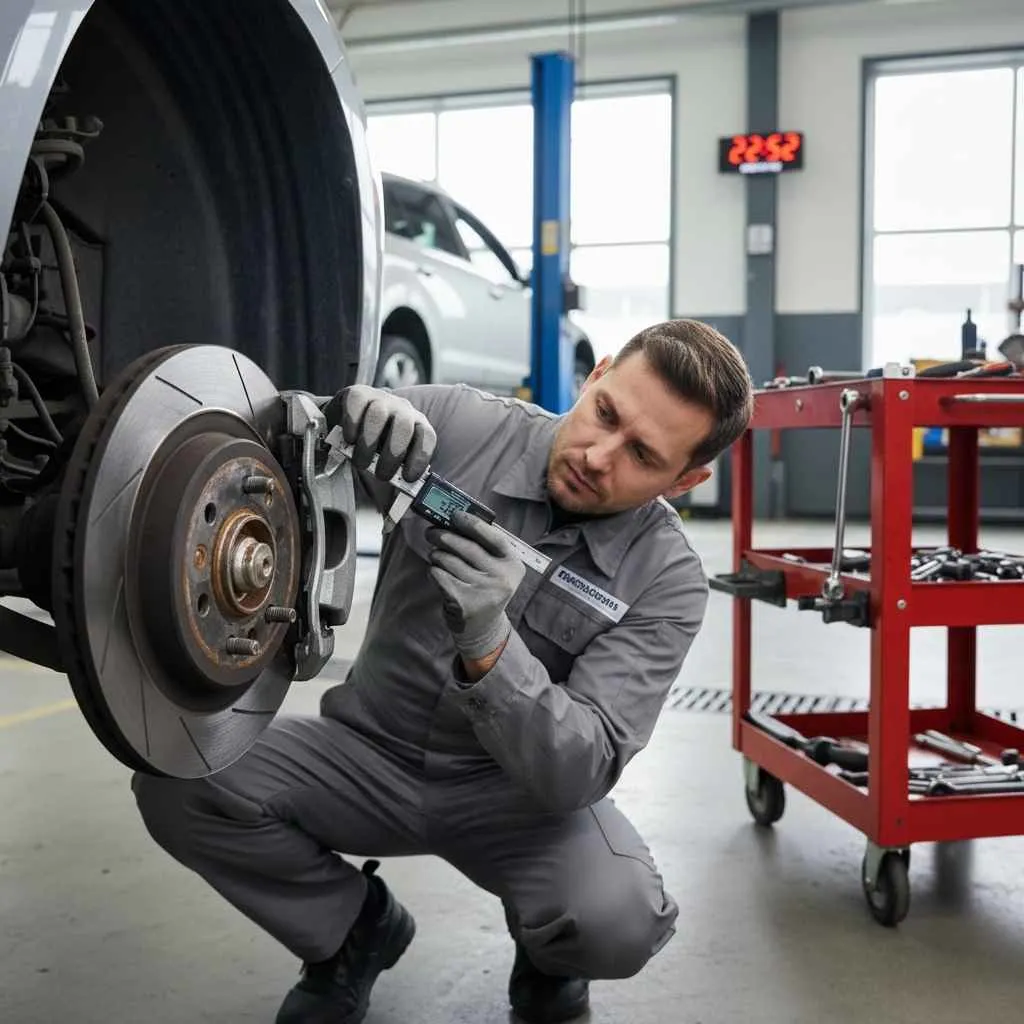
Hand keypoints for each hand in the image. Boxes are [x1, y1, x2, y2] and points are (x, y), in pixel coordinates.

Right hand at [322, 385, 435, 481]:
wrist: (343, 427)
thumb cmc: (371, 451)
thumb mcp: (385, 468)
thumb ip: (394, 488)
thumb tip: (396, 517)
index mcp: (417, 426)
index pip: (427, 436)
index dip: (420, 458)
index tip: (408, 478)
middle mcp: (402, 410)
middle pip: (404, 426)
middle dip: (392, 455)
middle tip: (381, 475)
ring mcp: (380, 399)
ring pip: (379, 415)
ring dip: (368, 443)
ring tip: (360, 461)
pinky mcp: (358, 393)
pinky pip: (357, 404)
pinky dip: (352, 424)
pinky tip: (349, 439)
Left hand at [427, 511, 524, 660]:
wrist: (483, 628)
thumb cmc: (485, 589)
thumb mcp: (496, 569)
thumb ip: (484, 546)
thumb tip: (455, 519)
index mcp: (513, 565)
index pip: (494, 538)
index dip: (472, 523)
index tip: (455, 514)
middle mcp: (502, 579)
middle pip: (467, 547)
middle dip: (444, 536)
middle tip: (432, 532)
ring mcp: (483, 592)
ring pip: (449, 561)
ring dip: (437, 555)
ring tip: (436, 556)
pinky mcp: (463, 602)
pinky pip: (439, 576)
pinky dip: (433, 570)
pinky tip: (437, 572)